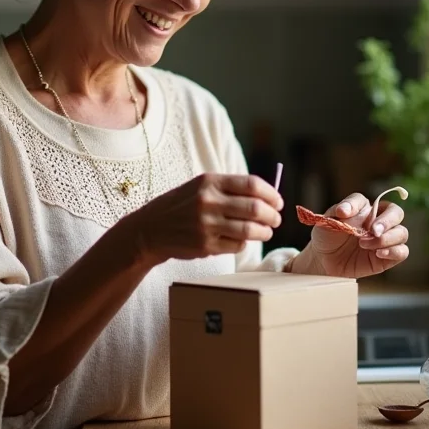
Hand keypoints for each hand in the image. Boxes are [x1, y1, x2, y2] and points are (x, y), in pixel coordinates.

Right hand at [120, 173, 282, 266]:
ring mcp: (206, 225)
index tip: (278, 202)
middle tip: (276, 219)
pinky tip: (242, 240)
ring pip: (250, 230)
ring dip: (264, 232)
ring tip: (266, 232)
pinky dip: (244, 243)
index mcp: (209, 181)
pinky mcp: (205, 246)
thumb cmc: (181, 205)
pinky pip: (236, 245)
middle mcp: (208, 201)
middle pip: (255, 208)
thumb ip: (230, 188)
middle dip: (272, 216)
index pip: (252, 184)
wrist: (150, 229)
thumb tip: (266, 196)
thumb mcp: (200, 186)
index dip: (271, 194)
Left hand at [295, 193, 407, 278]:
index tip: (344, 214)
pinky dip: (394, 252)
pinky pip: (402, 252)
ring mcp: (385, 238)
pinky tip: (379, 253)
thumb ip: (339, 212)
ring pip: (402, 233)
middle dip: (387, 221)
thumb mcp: (328, 220)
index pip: (373, 198)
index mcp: (366, 208)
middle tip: (373, 230)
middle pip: (396, 213)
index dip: (362, 206)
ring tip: (364, 244)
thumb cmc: (328, 236)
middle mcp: (379, 221)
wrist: (325, 260)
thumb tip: (344, 210)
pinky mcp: (388, 257)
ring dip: (386, 238)